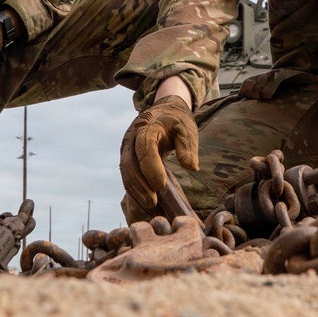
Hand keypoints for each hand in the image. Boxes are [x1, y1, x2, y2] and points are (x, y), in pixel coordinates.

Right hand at [120, 95, 198, 210]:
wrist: (163, 111)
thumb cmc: (177, 121)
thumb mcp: (186, 128)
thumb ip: (188, 146)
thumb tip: (191, 167)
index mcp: (147, 127)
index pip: (145, 148)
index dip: (151, 168)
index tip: (161, 185)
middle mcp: (132, 137)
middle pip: (130, 163)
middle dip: (140, 184)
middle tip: (153, 202)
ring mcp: (127, 147)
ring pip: (125, 171)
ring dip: (136, 190)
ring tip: (150, 205)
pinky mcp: (127, 156)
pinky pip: (127, 174)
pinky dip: (134, 189)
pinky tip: (145, 202)